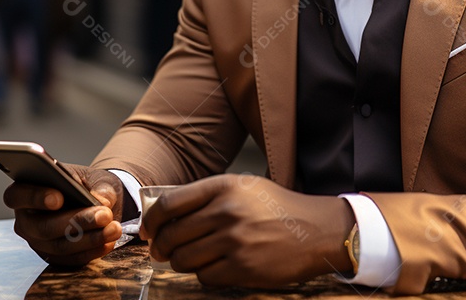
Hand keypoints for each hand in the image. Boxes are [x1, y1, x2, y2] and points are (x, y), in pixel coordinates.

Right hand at [4, 164, 124, 265]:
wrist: (98, 200)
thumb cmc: (88, 184)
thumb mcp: (95, 177)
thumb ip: (98, 187)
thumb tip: (102, 203)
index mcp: (25, 191)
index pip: (17, 196)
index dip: (35, 197)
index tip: (59, 198)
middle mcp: (26, 220)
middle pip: (42, 226)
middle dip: (76, 221)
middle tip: (104, 215)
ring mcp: (38, 242)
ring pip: (59, 246)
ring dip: (90, 239)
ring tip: (114, 228)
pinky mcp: (54, 257)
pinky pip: (71, 259)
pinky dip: (92, 251)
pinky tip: (109, 242)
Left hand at [140, 174, 354, 286]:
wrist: (317, 230)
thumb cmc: (277, 208)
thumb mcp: (243, 188)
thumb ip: (207, 196)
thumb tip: (163, 215)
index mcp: (224, 187)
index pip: (169, 204)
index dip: (151, 221)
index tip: (148, 230)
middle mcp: (227, 211)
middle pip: (171, 235)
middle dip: (161, 247)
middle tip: (162, 251)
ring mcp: (235, 241)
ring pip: (183, 259)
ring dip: (181, 262)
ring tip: (191, 258)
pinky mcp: (242, 268)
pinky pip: (204, 277)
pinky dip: (205, 274)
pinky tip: (217, 266)